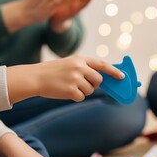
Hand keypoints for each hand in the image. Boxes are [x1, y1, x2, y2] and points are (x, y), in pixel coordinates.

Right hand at [7, 55, 124, 102]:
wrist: (35, 77)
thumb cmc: (53, 72)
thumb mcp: (70, 64)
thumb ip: (85, 68)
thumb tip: (103, 79)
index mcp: (80, 59)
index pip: (102, 64)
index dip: (114, 71)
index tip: (122, 77)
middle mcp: (79, 67)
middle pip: (98, 80)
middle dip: (94, 84)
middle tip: (83, 84)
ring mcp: (75, 79)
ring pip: (90, 90)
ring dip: (82, 91)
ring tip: (69, 86)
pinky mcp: (71, 90)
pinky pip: (81, 97)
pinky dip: (75, 97)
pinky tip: (65, 92)